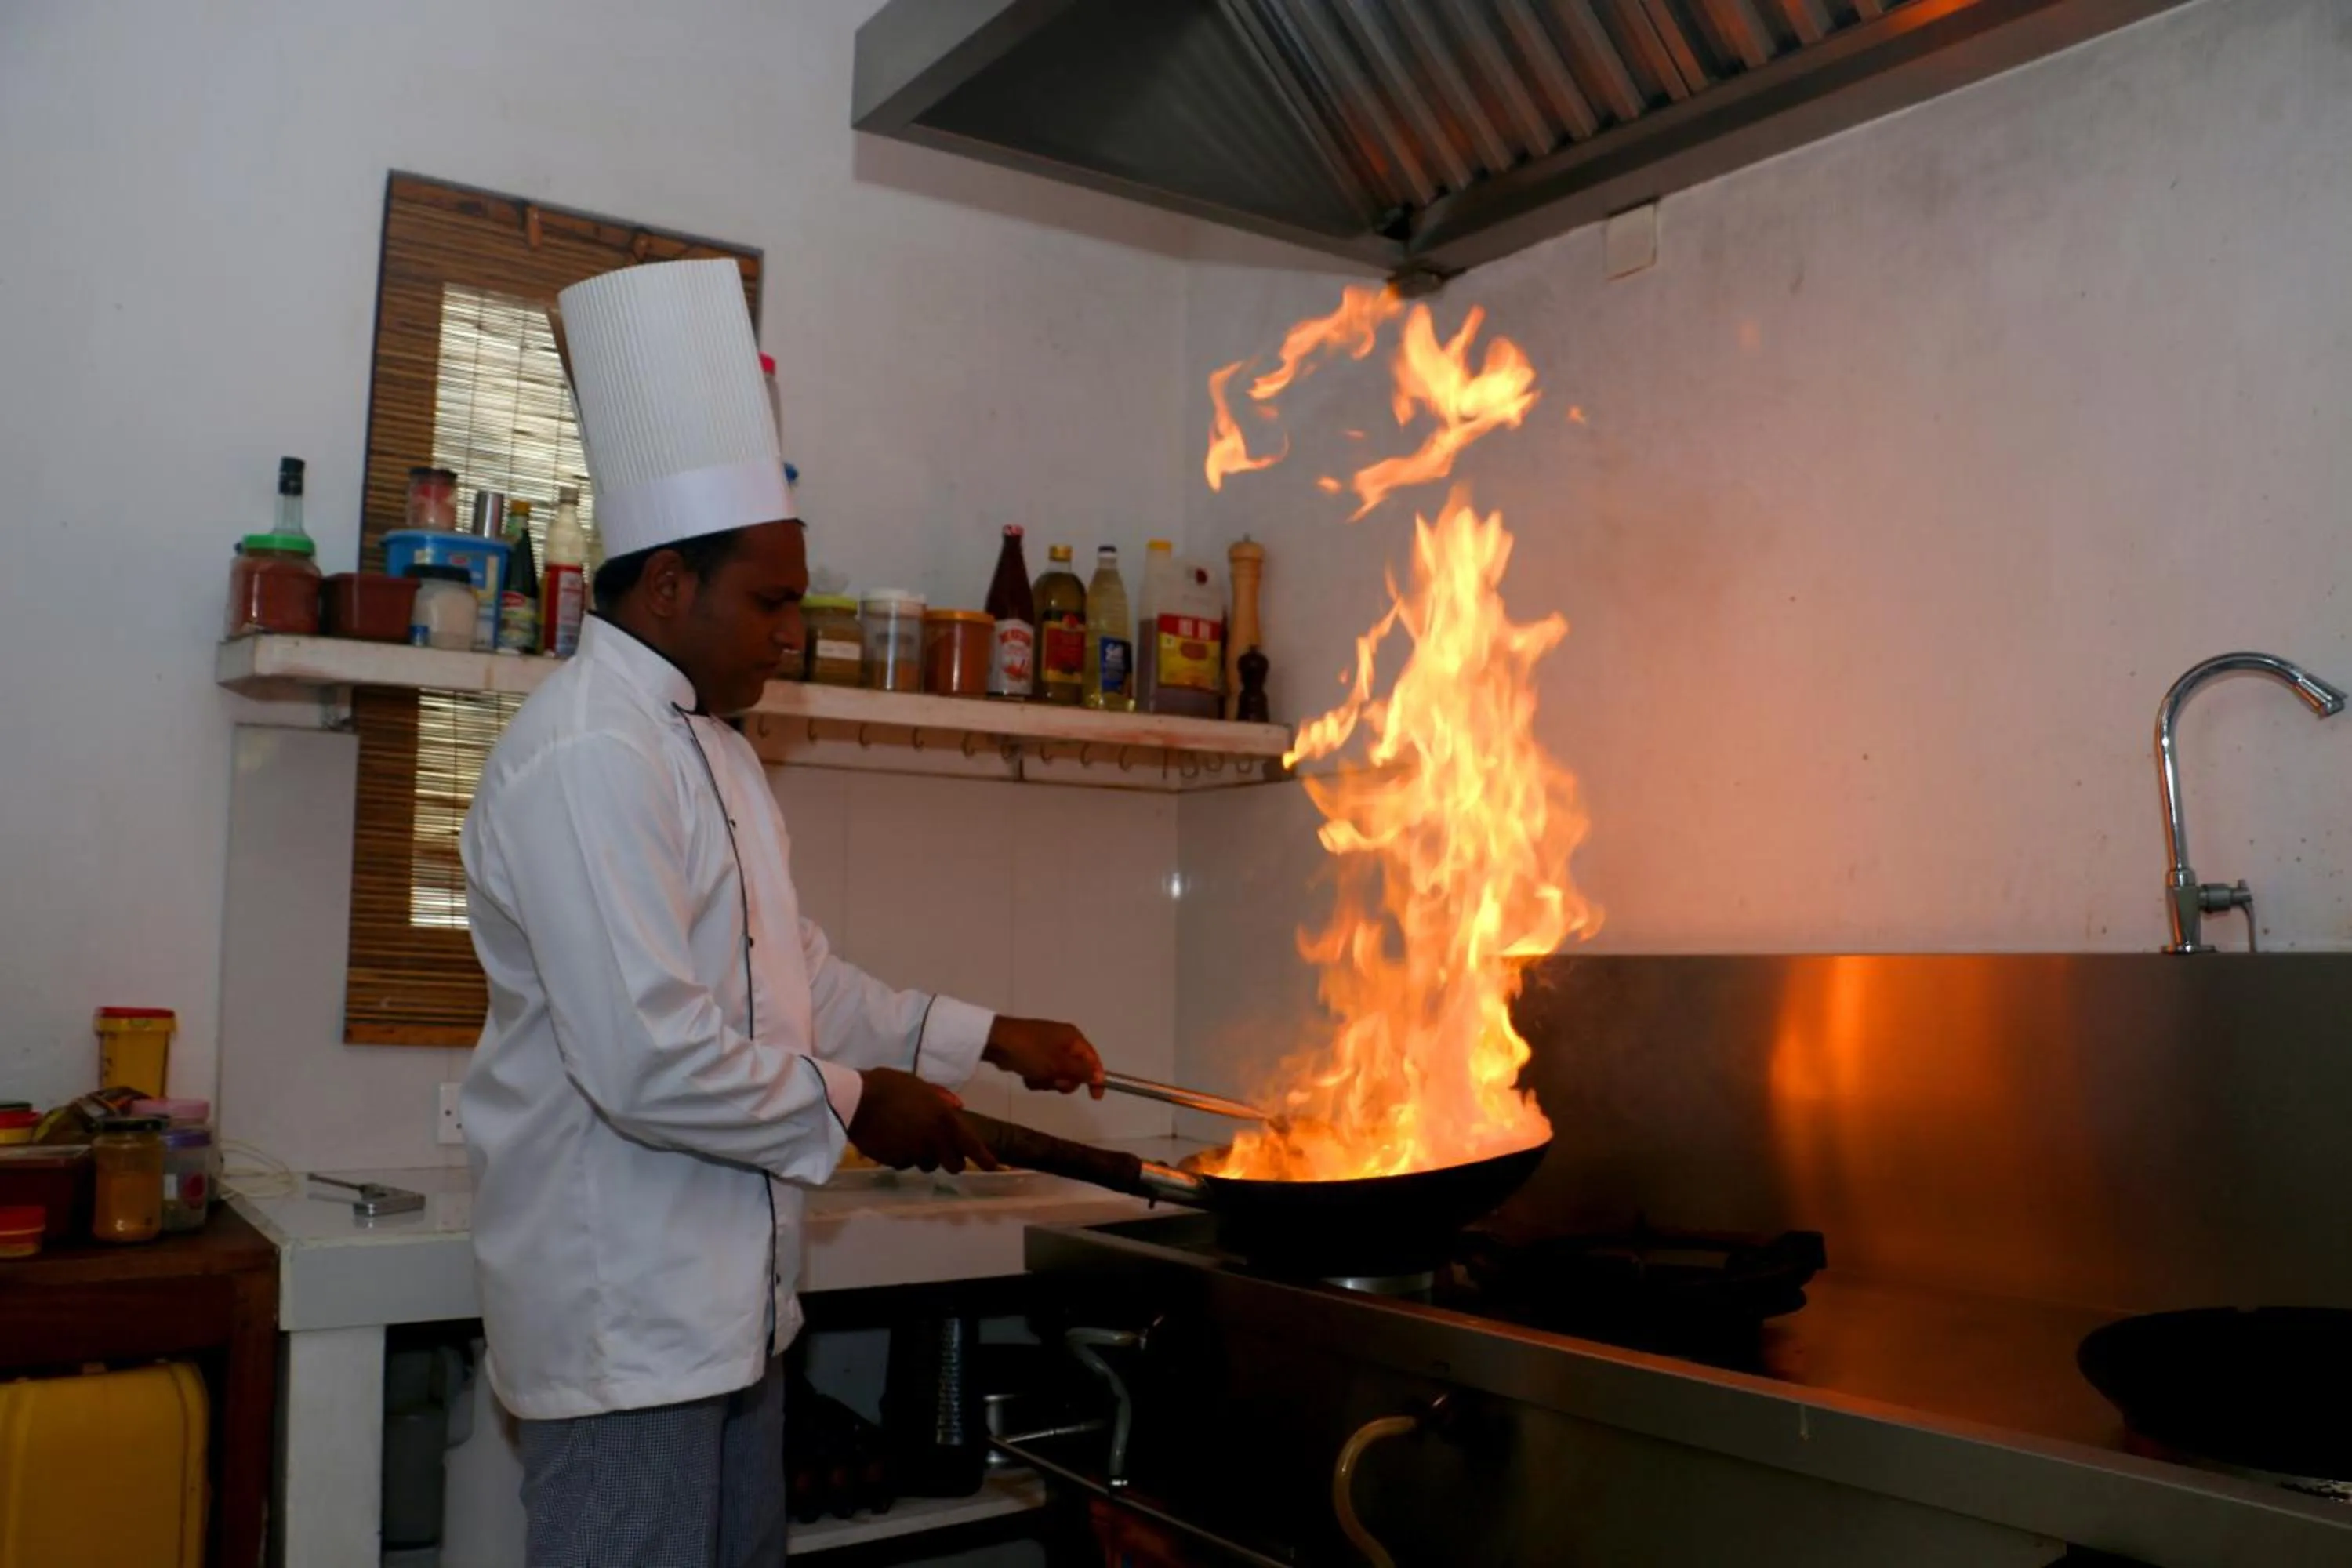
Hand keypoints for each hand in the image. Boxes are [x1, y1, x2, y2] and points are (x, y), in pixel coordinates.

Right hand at [847, 1068, 997, 1173]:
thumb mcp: (920, 1085)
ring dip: (925, 1157)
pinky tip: (893, 1142)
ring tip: (910, 1140)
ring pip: (928, 1165)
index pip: (971, 1145)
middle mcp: (934, 1140)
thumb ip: (942, 1098)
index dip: (984, 1158)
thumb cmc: (890, 1086)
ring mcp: (914, 1153)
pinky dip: (903, 1157)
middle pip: (953, 1165)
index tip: (993, 1167)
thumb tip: (959, 1107)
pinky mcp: (896, 1162)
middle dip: (951, 1160)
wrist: (856, 1099)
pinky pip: (906, 1164)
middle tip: (943, 1152)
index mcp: (944, 1119)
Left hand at [983, 1017, 1105, 1097]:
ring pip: (1057, 1075)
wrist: (997, 1042)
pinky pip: (1042, 1073)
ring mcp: (1047, 1048)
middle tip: (1053, 1081)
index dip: (1096, 1078)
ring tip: (1035, 1077)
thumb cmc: (1031, 1052)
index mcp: (1073, 1038)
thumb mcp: (1059, 1064)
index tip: (1094, 1097)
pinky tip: (1026, 1076)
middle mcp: (1063, 1041)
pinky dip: (1036, 1078)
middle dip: (1064, 1081)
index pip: (1092, 1060)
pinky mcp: (1033, 1056)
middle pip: (1075, 1070)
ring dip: (1048, 1081)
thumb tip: (1099, 1077)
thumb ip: (1081, 1072)